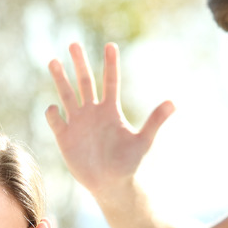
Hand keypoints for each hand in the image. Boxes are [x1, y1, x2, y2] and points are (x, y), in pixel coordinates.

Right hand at [45, 42, 174, 193]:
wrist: (112, 185)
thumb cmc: (129, 164)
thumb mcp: (144, 141)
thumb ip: (155, 121)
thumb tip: (174, 102)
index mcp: (111, 111)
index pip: (110, 82)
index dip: (110, 64)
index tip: (110, 45)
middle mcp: (93, 113)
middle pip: (85, 83)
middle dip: (80, 64)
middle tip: (74, 43)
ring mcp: (78, 124)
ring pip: (67, 96)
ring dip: (60, 79)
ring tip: (53, 61)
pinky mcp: (65, 137)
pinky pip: (56, 120)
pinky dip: (53, 113)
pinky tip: (54, 108)